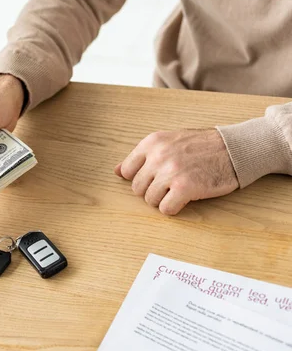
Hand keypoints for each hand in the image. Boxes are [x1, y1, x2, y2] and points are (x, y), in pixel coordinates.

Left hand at [115, 129, 238, 214]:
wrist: (233, 148)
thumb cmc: (200, 146)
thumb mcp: (167, 141)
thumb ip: (141, 156)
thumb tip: (116, 172)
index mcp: (151, 143)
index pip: (126, 171)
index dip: (139, 179)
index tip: (154, 178)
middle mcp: (158, 156)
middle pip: (137, 189)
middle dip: (151, 190)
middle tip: (170, 185)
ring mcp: (171, 172)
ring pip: (150, 200)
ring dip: (164, 199)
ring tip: (178, 189)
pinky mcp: (185, 187)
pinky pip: (166, 209)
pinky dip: (174, 208)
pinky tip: (185, 198)